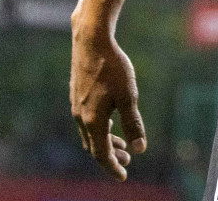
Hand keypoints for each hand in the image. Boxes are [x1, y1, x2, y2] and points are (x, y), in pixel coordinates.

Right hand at [70, 24, 145, 179]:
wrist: (91, 42)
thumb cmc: (112, 68)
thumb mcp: (128, 96)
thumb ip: (133, 123)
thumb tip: (140, 148)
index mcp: (93, 121)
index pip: (101, 154)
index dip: (112, 167)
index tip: (123, 176)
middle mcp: (81, 117)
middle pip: (95, 146)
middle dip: (111, 156)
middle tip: (127, 160)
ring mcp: (77, 106)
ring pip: (90, 133)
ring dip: (106, 141)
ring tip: (122, 145)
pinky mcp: (77, 95)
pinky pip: (87, 121)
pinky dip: (99, 128)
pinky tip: (110, 121)